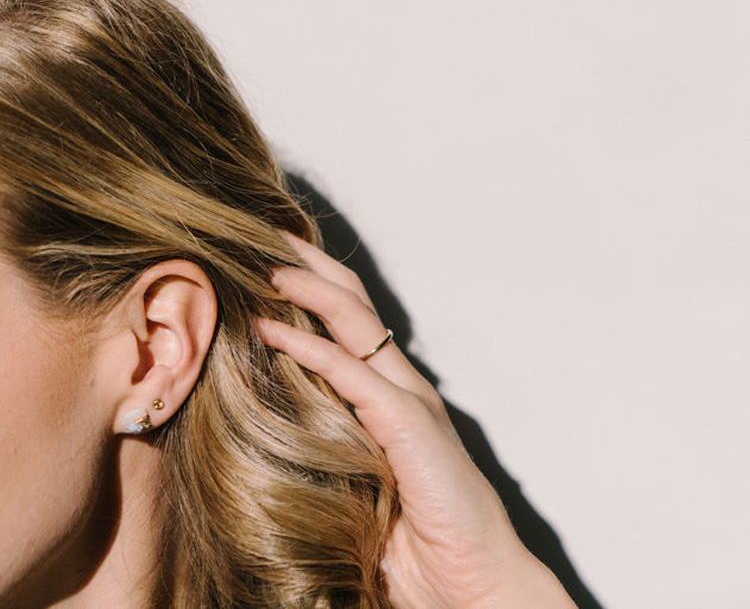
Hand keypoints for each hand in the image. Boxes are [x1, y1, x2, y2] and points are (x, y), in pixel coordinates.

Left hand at [257, 235, 574, 607]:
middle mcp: (403, 386)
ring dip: (307, 289)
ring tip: (264, 264)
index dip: (316, 286)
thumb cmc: (416, 540)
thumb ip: (333, 440)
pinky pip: (352, 375)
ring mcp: (410, 402)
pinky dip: (310, 349)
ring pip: (355, 324)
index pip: (352, 322)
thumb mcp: (362, 477)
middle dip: (311, 265)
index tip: (272, 261)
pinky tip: (271, 330)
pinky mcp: (411, 428)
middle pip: (354, 304)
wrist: (474, 583)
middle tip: (267, 236)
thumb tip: (278, 421)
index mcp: (392, 395)